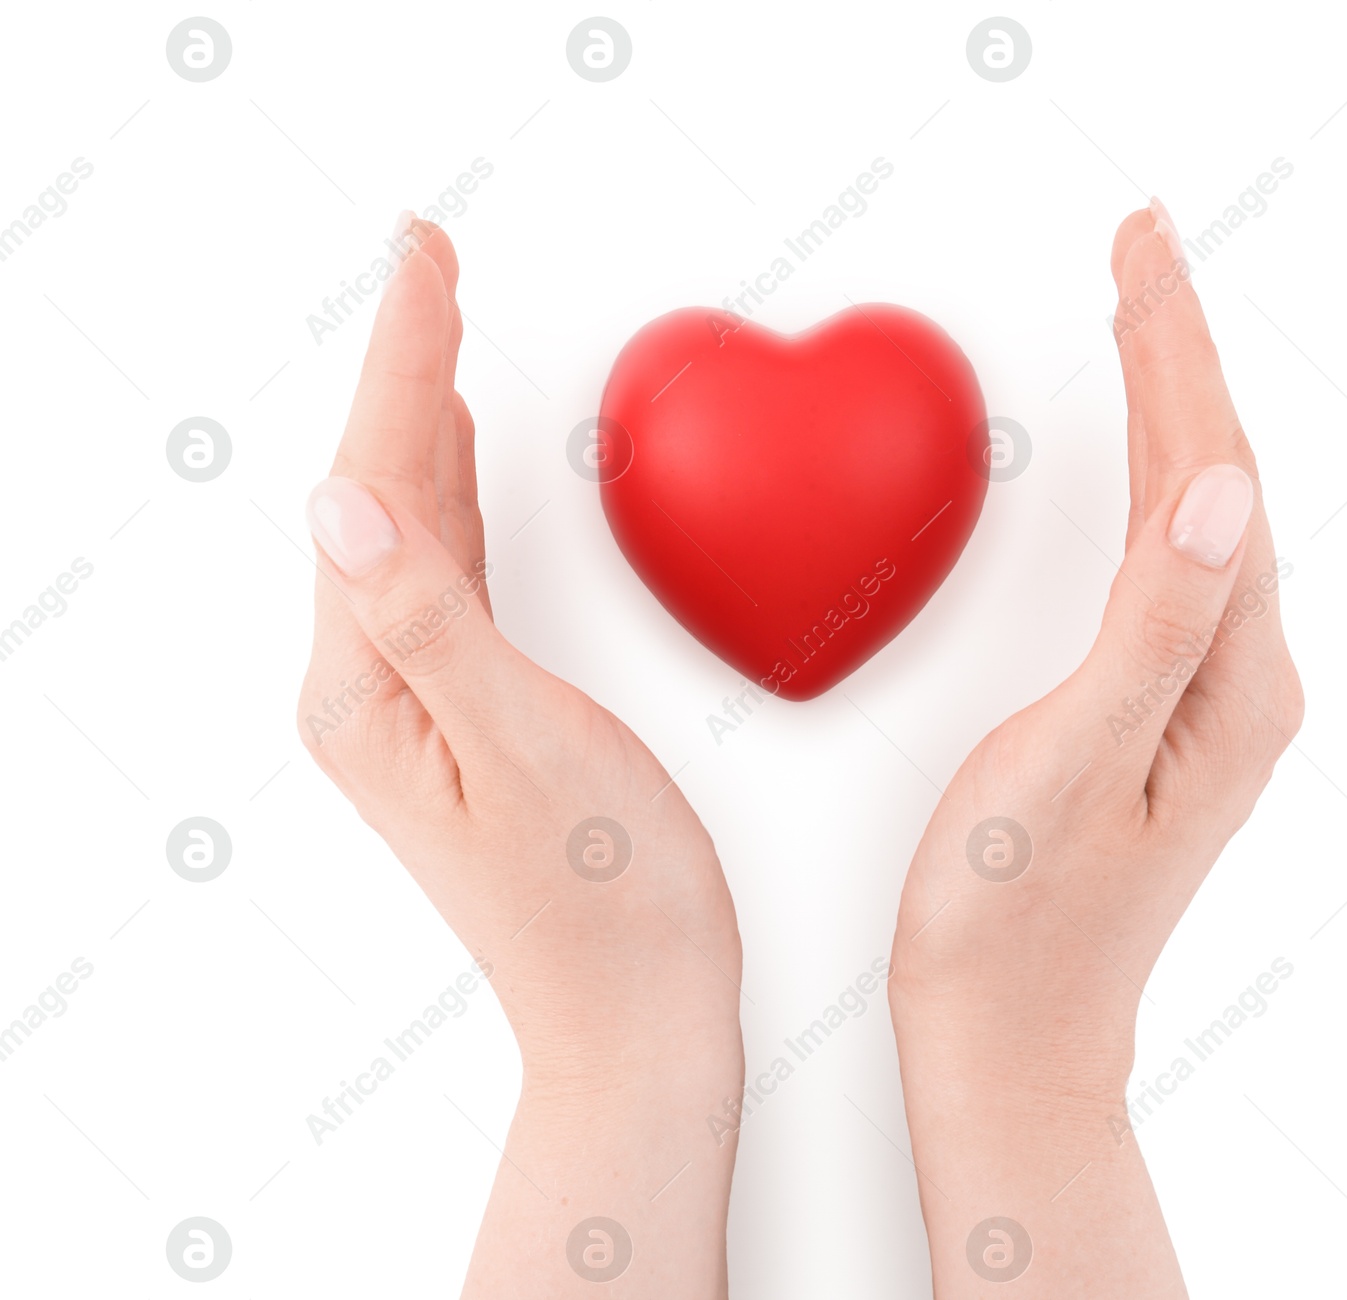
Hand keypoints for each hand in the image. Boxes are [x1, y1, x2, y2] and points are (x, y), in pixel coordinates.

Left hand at [297, 218, 743, 1298]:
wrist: (636, 1017)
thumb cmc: (603, 902)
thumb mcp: (522, 750)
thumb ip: (431, 624)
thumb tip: (342, 503)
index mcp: (370, 688)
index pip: (378, 483)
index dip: (403, 358)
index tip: (426, 259)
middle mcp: (375, 686)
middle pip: (381, 487)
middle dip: (405, 362)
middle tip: (429, 260)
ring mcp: (420, 699)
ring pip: (413, 520)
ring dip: (424, 414)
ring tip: (437, 327)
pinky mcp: (474, 709)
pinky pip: (452, 567)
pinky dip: (456, 490)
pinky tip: (460, 458)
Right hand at [887, 201, 1302, 1297]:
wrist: (1006, 1043)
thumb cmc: (1014, 923)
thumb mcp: (1074, 765)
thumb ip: (1152, 627)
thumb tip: (1222, 487)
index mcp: (1228, 682)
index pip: (1210, 472)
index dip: (1173, 349)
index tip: (1141, 249)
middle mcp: (1236, 681)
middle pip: (1218, 477)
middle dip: (1177, 350)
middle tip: (1140, 247)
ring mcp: (1202, 699)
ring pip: (1196, 513)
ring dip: (1169, 405)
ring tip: (1141, 317)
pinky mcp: (1155, 713)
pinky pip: (1166, 563)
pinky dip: (1148, 483)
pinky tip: (1134, 464)